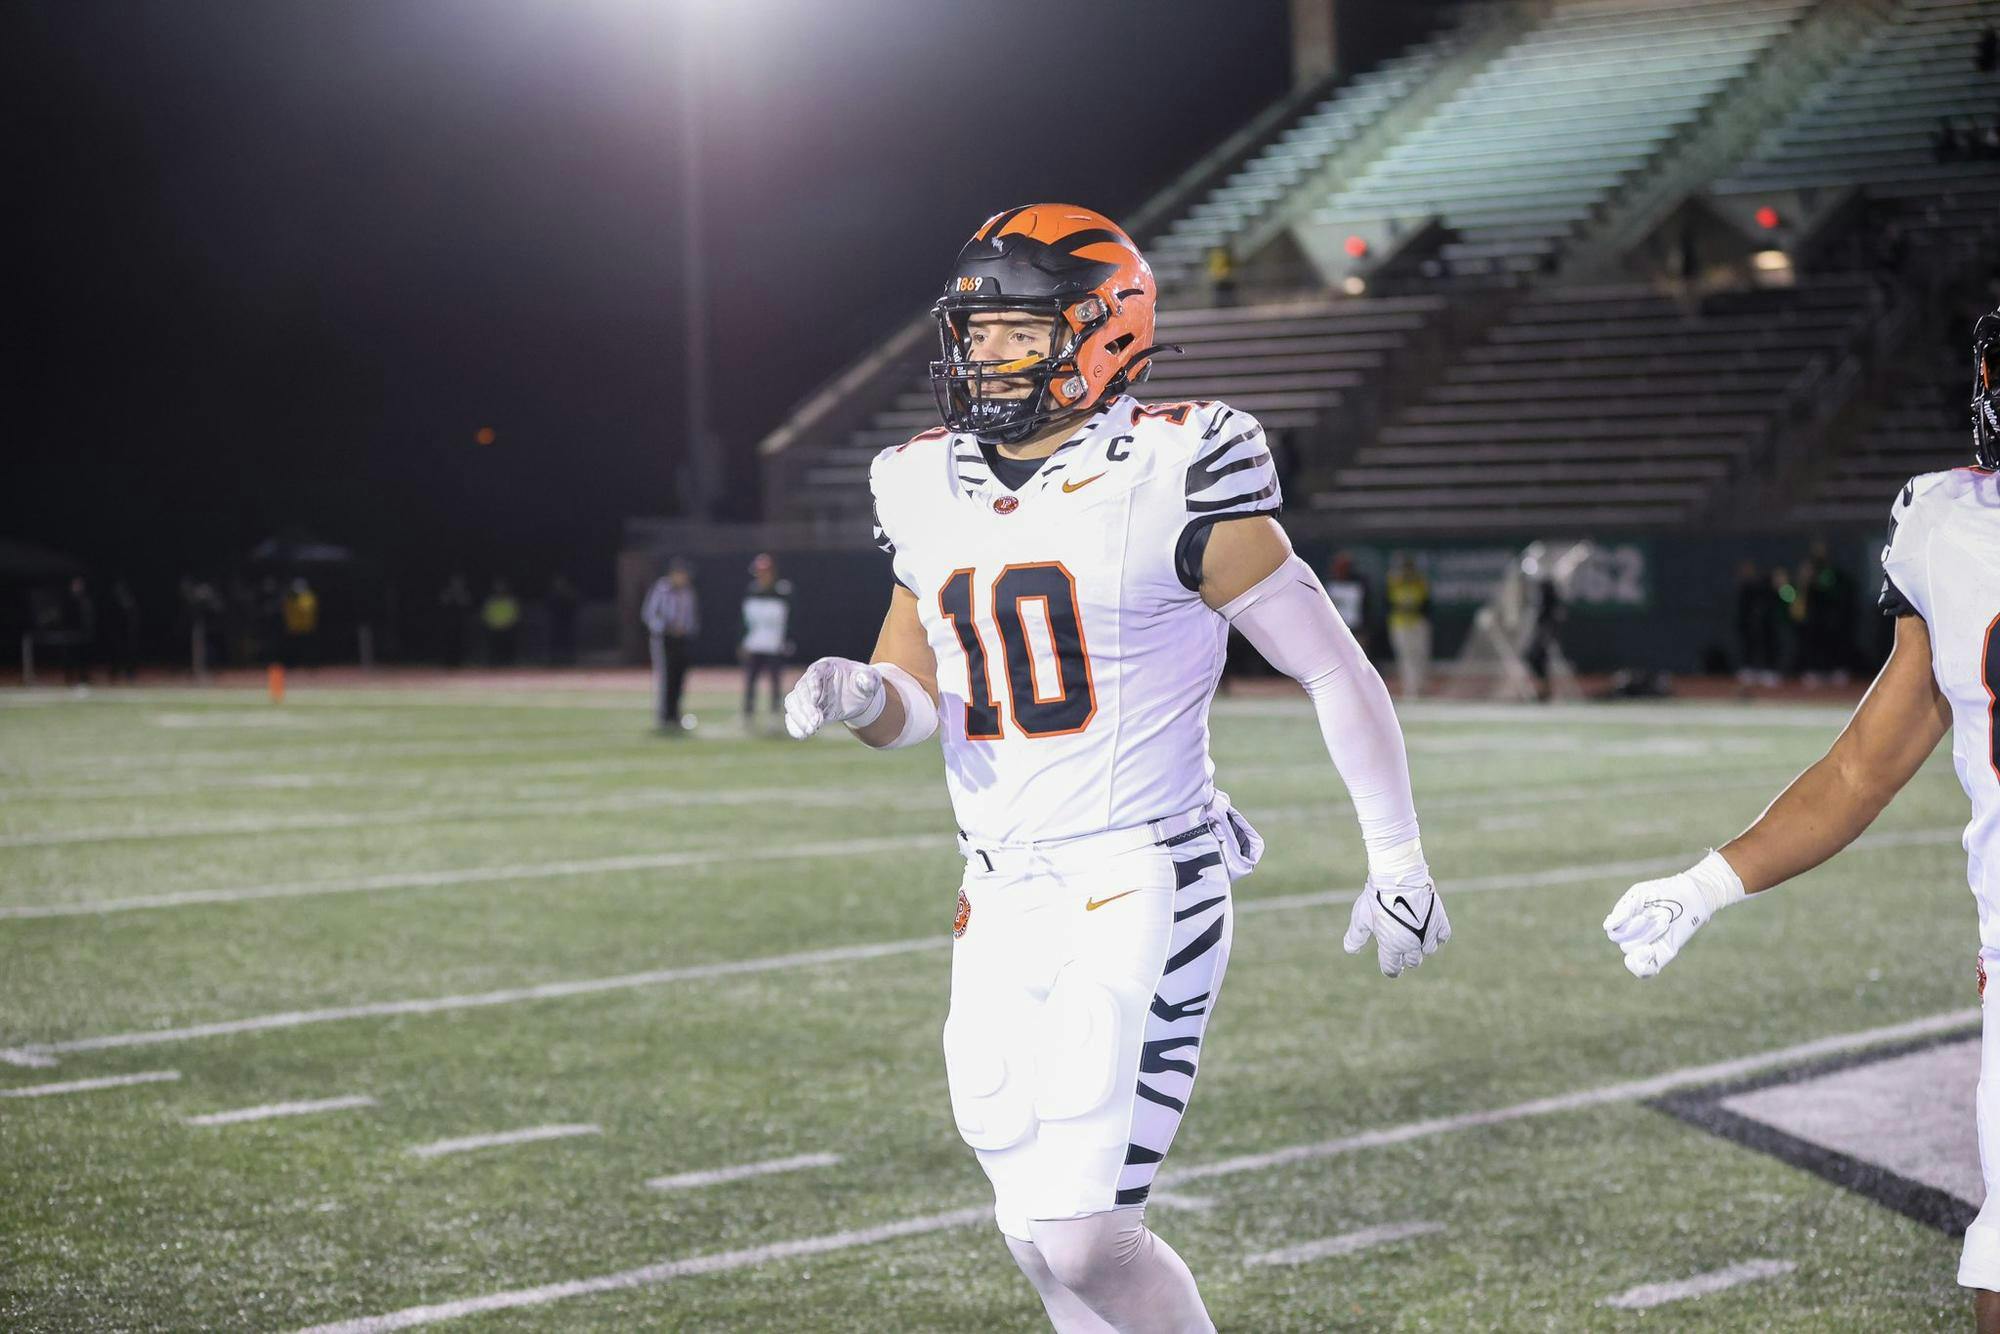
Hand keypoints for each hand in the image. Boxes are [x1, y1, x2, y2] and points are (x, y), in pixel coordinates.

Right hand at [784, 657, 883, 739]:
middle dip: (806, 707)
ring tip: (811, 730)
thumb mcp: (870, 678)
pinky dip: (794, 726)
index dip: (812, 686)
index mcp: (825, 667)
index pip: (814, 674)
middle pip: (800, 690)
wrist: (857, 696)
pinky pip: (792, 717)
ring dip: (799, 718)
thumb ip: (868, 679)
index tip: (816, 699)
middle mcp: (811, 680)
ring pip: (792, 703)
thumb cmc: (862, 682)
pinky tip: (803, 735)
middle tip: (816, 723)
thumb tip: (866, 681)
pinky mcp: (806, 710)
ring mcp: (806, 695)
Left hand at [1344, 873, 1449, 977]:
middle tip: (1403, 946)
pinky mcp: (1439, 922)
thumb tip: (1351, 950)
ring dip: (1422, 946)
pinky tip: (1429, 928)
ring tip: (1415, 934)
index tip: (1391, 966)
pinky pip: (1443, 936)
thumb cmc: (1376, 898)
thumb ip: (1355, 936)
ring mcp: (1427, 934)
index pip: (1392, 968)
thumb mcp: (1361, 918)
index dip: (1391, 969)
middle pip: (1413, 962)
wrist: (1398, 878)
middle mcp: (1411, 945)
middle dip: (1407, 957)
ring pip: (1428, 950)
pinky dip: (1438, 935)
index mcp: (1391, 947)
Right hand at [1602, 852, 1744, 978]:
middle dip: (1639, 929)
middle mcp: (1636, 935)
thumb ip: (1624, 909)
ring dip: (1647, 936)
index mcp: (1627, 922)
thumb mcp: (1641, 894)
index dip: (1620, 926)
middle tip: (1659, 915)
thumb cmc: (1665, 892)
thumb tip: (1608, 925)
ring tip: (1665, 922)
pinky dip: (1641, 966)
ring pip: (1632, 953)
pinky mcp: (1664, 953)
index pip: (1614, 933)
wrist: (1693, 895)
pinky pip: (1646, 971)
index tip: (1638, 915)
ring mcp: (1649, 946)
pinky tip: (1648, 951)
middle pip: (1624, 943)